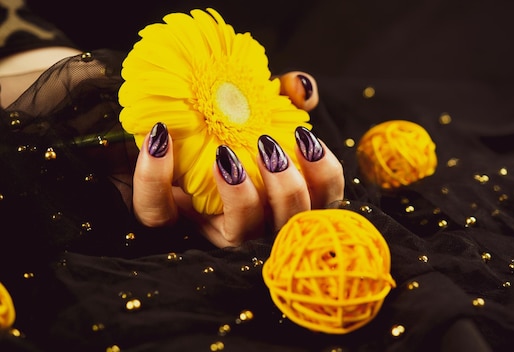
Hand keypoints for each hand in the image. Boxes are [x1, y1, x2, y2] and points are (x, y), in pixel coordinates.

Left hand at [132, 72, 344, 247]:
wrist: (163, 130)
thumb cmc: (223, 125)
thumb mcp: (257, 107)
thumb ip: (285, 96)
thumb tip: (302, 88)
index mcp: (283, 196)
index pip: (323, 201)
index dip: (325, 176)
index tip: (307, 138)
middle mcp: (257, 220)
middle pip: (288, 227)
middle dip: (288, 191)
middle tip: (269, 148)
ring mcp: (212, 226)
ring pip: (239, 236)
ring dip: (241, 198)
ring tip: (227, 155)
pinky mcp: (165, 218)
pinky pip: (159, 214)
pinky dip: (155, 178)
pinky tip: (160, 139)